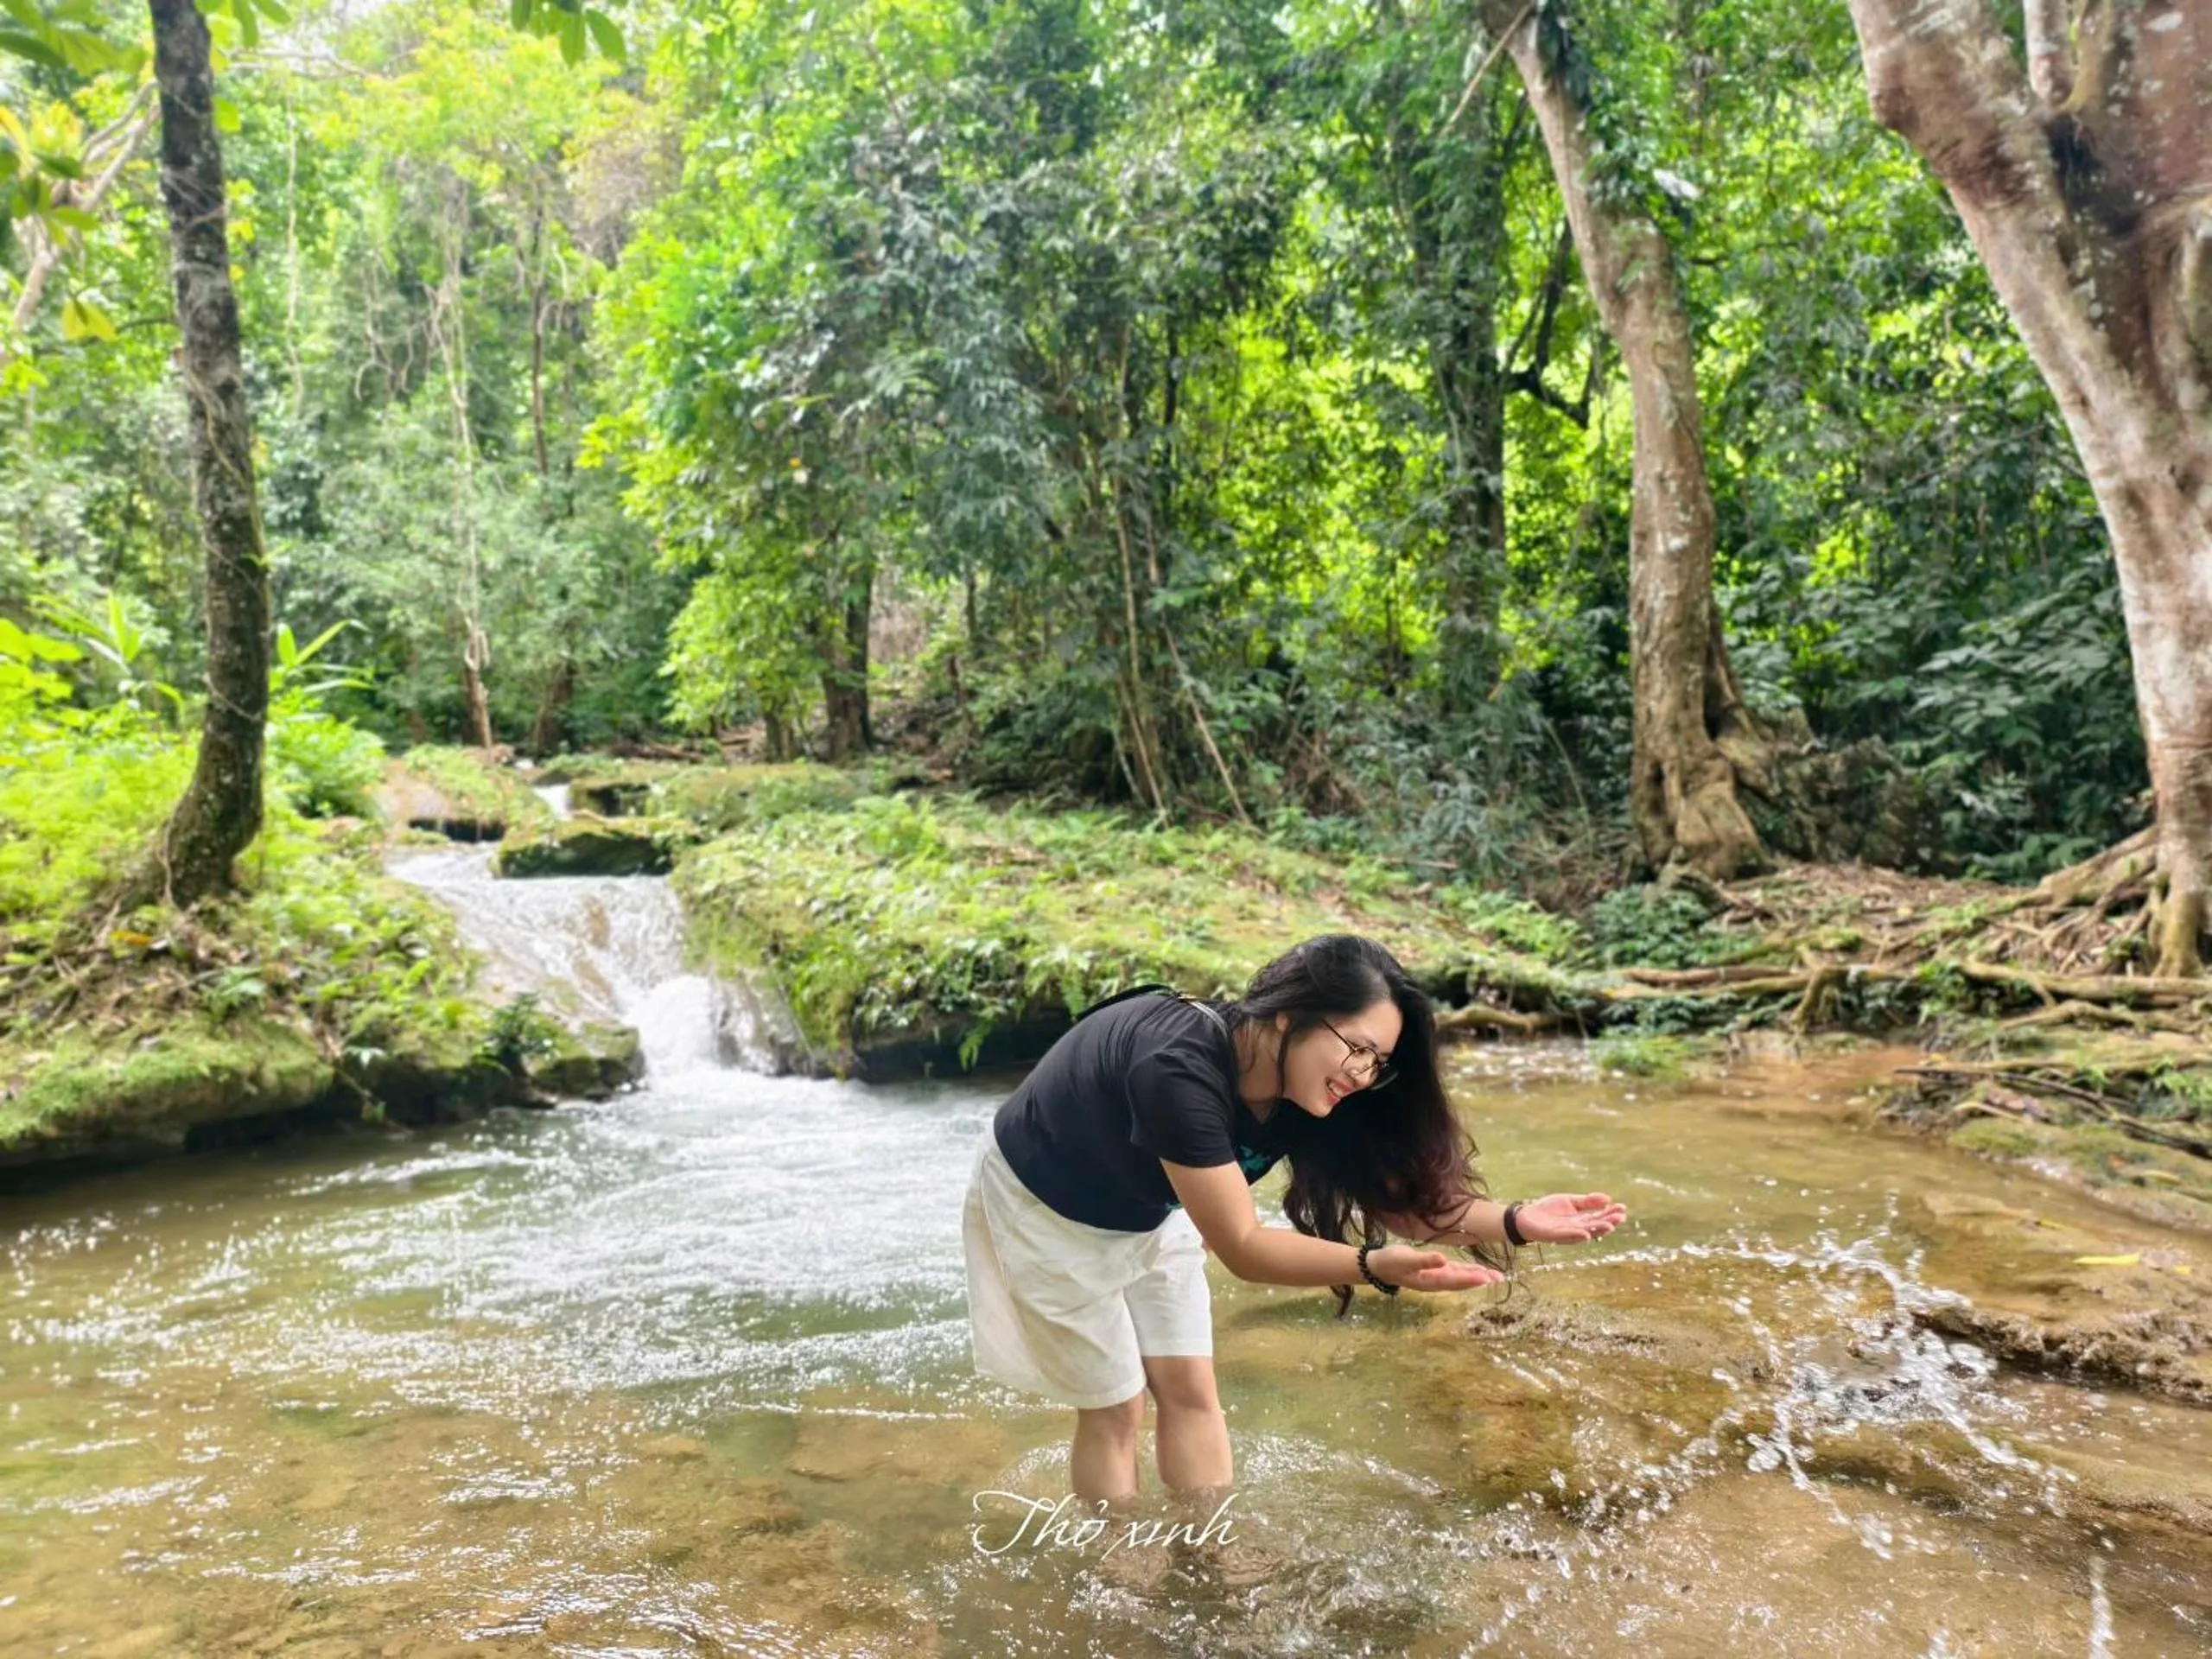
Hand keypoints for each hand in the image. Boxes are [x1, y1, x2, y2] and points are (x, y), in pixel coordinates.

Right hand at [1373, 1245, 1506, 1292]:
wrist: (1378, 1266)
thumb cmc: (1390, 1262)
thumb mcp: (1405, 1259)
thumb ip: (1424, 1260)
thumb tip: (1443, 1260)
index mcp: (1430, 1280)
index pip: (1454, 1279)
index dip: (1470, 1278)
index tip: (1486, 1277)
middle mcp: (1436, 1281)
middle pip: (1461, 1282)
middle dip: (1480, 1279)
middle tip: (1499, 1278)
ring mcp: (1436, 1277)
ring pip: (1460, 1278)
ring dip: (1477, 1277)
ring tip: (1495, 1276)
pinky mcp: (1434, 1270)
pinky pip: (1455, 1272)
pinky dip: (1467, 1271)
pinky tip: (1477, 1270)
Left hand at [1513, 1192, 1626, 1244]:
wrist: (1526, 1217)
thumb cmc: (1549, 1210)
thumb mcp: (1570, 1201)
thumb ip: (1587, 1201)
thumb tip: (1608, 1198)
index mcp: (1582, 1220)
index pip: (1600, 1217)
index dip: (1611, 1213)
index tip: (1623, 1208)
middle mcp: (1578, 1228)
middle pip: (1596, 1226)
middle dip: (1609, 1222)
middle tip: (1621, 1217)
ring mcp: (1567, 1233)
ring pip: (1585, 1232)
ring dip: (1597, 1230)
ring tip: (1609, 1226)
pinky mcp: (1555, 1236)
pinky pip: (1568, 1236)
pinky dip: (1577, 1235)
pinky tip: (1586, 1233)